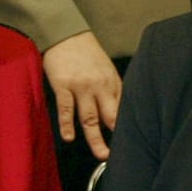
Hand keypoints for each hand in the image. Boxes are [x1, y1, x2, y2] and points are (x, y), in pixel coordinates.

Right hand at [41, 31, 121, 159]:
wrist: (66, 34)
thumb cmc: (86, 53)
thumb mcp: (105, 70)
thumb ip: (110, 91)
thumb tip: (111, 117)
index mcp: (112, 82)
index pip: (122, 109)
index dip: (125, 127)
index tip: (128, 144)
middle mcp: (99, 85)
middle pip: (110, 116)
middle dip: (115, 138)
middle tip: (117, 156)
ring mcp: (81, 86)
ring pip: (90, 117)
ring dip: (96, 138)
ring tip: (101, 155)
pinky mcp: (63, 85)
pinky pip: (66, 109)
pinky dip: (67, 125)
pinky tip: (69, 138)